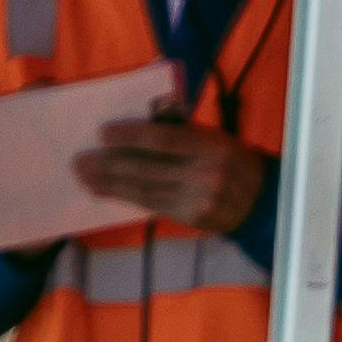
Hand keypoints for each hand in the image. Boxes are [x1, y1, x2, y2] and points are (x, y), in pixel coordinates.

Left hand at [72, 105, 271, 238]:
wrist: (261, 200)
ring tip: (85, 177)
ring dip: (109, 185)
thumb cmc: (230, 159)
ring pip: (144, 191)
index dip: (130, 137)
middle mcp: (203, 175)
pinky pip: (151, 205)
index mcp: (209, 147)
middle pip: (147, 169)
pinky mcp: (190, 218)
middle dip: (109, 165)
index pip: (162, 140)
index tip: (102, 133)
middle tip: (80, 160)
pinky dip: (125, 198)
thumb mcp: (213, 137)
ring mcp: (196, 200)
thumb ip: (180, 130)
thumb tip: (138, 124)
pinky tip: (105, 192)